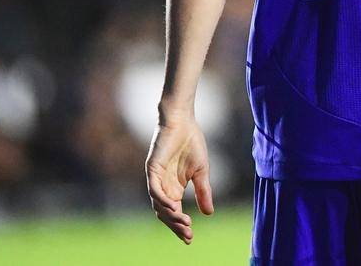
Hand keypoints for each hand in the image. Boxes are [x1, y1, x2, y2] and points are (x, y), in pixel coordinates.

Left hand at [146, 114, 214, 243]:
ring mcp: (156, 178)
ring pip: (158, 204)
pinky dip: (162, 200)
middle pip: (165, 213)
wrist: (183, 121)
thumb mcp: (201, 172)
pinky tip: (173, 206)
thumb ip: (203, 192)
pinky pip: (154, 189)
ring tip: (184, 223)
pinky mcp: (152, 168)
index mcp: (173, 188)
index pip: (173, 213)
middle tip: (188, 235)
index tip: (190, 238)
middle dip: (175, 226)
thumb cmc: (191, 143)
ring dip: (170, 216)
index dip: (180, 226)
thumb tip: (208, 214)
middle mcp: (163, 186)